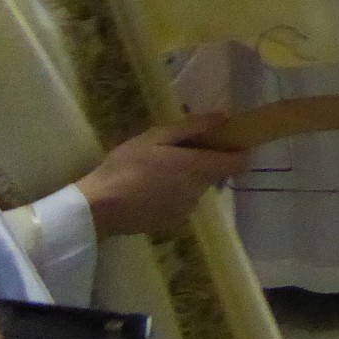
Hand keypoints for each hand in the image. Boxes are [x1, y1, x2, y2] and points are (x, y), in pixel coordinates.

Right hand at [76, 113, 249, 238]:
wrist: (99, 208)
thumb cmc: (126, 166)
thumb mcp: (155, 137)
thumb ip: (192, 127)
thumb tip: (223, 117)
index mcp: (198, 167)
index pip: (239, 163)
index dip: (238, 151)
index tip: (226, 142)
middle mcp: (200, 191)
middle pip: (215, 173)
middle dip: (203, 161)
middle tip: (175, 152)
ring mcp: (188, 209)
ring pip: (198, 188)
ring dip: (187, 179)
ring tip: (157, 171)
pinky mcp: (174, 222)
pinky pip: (183, 202)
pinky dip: (174, 194)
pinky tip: (149, 190)